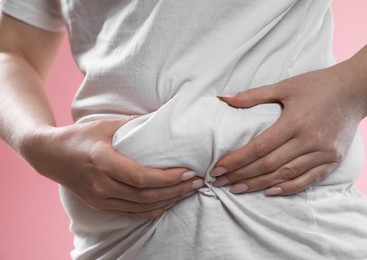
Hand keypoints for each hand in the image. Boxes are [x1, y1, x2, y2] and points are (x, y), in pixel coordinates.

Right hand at [22, 117, 203, 218]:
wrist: (50, 155)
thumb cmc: (79, 136)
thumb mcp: (105, 125)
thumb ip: (133, 124)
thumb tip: (161, 117)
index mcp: (103, 162)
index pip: (143, 178)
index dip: (169, 178)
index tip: (190, 172)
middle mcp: (101, 185)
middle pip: (146, 196)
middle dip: (176, 191)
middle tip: (198, 183)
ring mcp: (99, 198)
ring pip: (140, 208)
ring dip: (167, 202)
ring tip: (188, 193)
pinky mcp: (99, 205)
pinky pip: (129, 214)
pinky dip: (150, 212)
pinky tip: (166, 205)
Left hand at [212, 65, 362, 194]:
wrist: (355, 90)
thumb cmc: (317, 85)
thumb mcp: (285, 86)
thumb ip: (253, 95)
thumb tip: (223, 97)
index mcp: (295, 120)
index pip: (259, 147)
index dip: (236, 160)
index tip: (217, 169)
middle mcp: (309, 139)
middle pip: (269, 164)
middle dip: (241, 175)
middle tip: (220, 182)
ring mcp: (323, 152)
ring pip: (285, 175)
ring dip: (259, 184)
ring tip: (237, 189)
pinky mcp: (333, 160)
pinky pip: (308, 180)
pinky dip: (288, 188)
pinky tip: (269, 191)